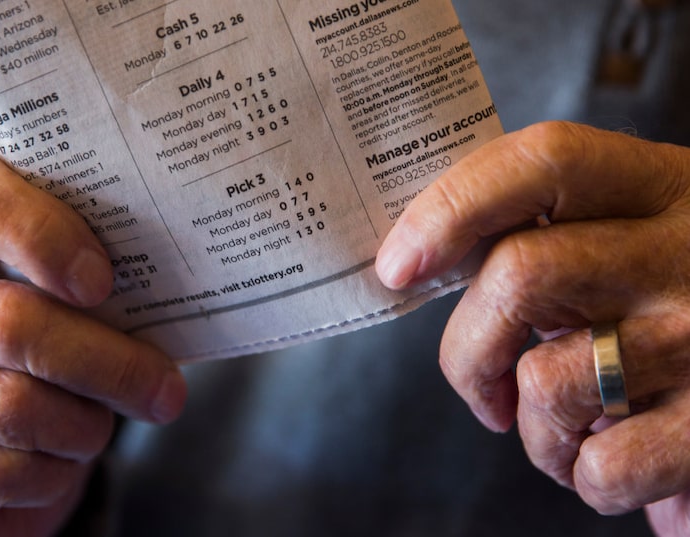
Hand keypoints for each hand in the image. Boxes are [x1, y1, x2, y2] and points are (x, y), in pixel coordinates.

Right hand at [0, 149, 186, 535]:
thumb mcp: (1, 257)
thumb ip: (60, 251)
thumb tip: (159, 299)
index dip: (41, 235)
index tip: (102, 281)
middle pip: (11, 325)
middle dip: (110, 365)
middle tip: (164, 387)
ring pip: (11, 411)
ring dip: (82, 426)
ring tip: (98, 418)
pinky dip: (50, 473)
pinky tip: (57, 455)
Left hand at [376, 122, 689, 535]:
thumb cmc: (677, 305)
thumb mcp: (639, 239)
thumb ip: (557, 233)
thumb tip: (424, 264)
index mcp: (662, 187)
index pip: (543, 162)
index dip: (452, 207)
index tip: (397, 266)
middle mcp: (687, 251)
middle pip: (520, 275)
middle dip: (469, 351)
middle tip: (479, 384)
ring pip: (546, 381)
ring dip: (532, 427)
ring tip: (562, 430)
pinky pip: (600, 465)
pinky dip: (580, 475)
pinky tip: (605, 461)